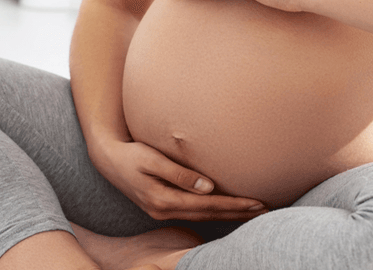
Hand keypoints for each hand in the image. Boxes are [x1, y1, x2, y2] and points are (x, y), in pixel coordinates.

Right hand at [91, 140, 266, 220]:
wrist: (107, 159)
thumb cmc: (131, 154)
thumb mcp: (152, 159)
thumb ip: (179, 173)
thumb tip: (208, 187)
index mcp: (163, 200)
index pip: (208, 205)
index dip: (235, 205)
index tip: (258, 202)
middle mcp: (164, 211)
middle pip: (209, 215)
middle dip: (238, 213)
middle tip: (265, 210)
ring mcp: (163, 212)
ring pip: (203, 217)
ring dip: (229, 215)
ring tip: (253, 212)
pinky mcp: (163, 208)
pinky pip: (195, 214)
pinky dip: (214, 213)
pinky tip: (227, 210)